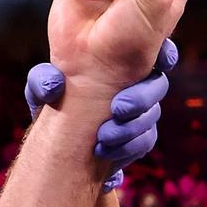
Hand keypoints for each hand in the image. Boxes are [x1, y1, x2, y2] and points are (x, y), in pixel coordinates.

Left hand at [26, 39, 178, 190]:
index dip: (166, 54)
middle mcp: (137, 85)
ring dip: (131, 128)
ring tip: (103, 139)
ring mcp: (141, 114)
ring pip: (152, 117)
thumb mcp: (40, 91)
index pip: (156, 52)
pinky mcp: (139, 139)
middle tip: (118, 109)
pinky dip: (127, 149)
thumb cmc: (52, 104)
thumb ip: (42, 81)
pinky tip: (105, 154)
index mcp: (121, 64)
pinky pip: (144, 142)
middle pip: (157, 85)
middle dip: (142, 98)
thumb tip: (54, 85)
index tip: (161, 62)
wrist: (56, 144)